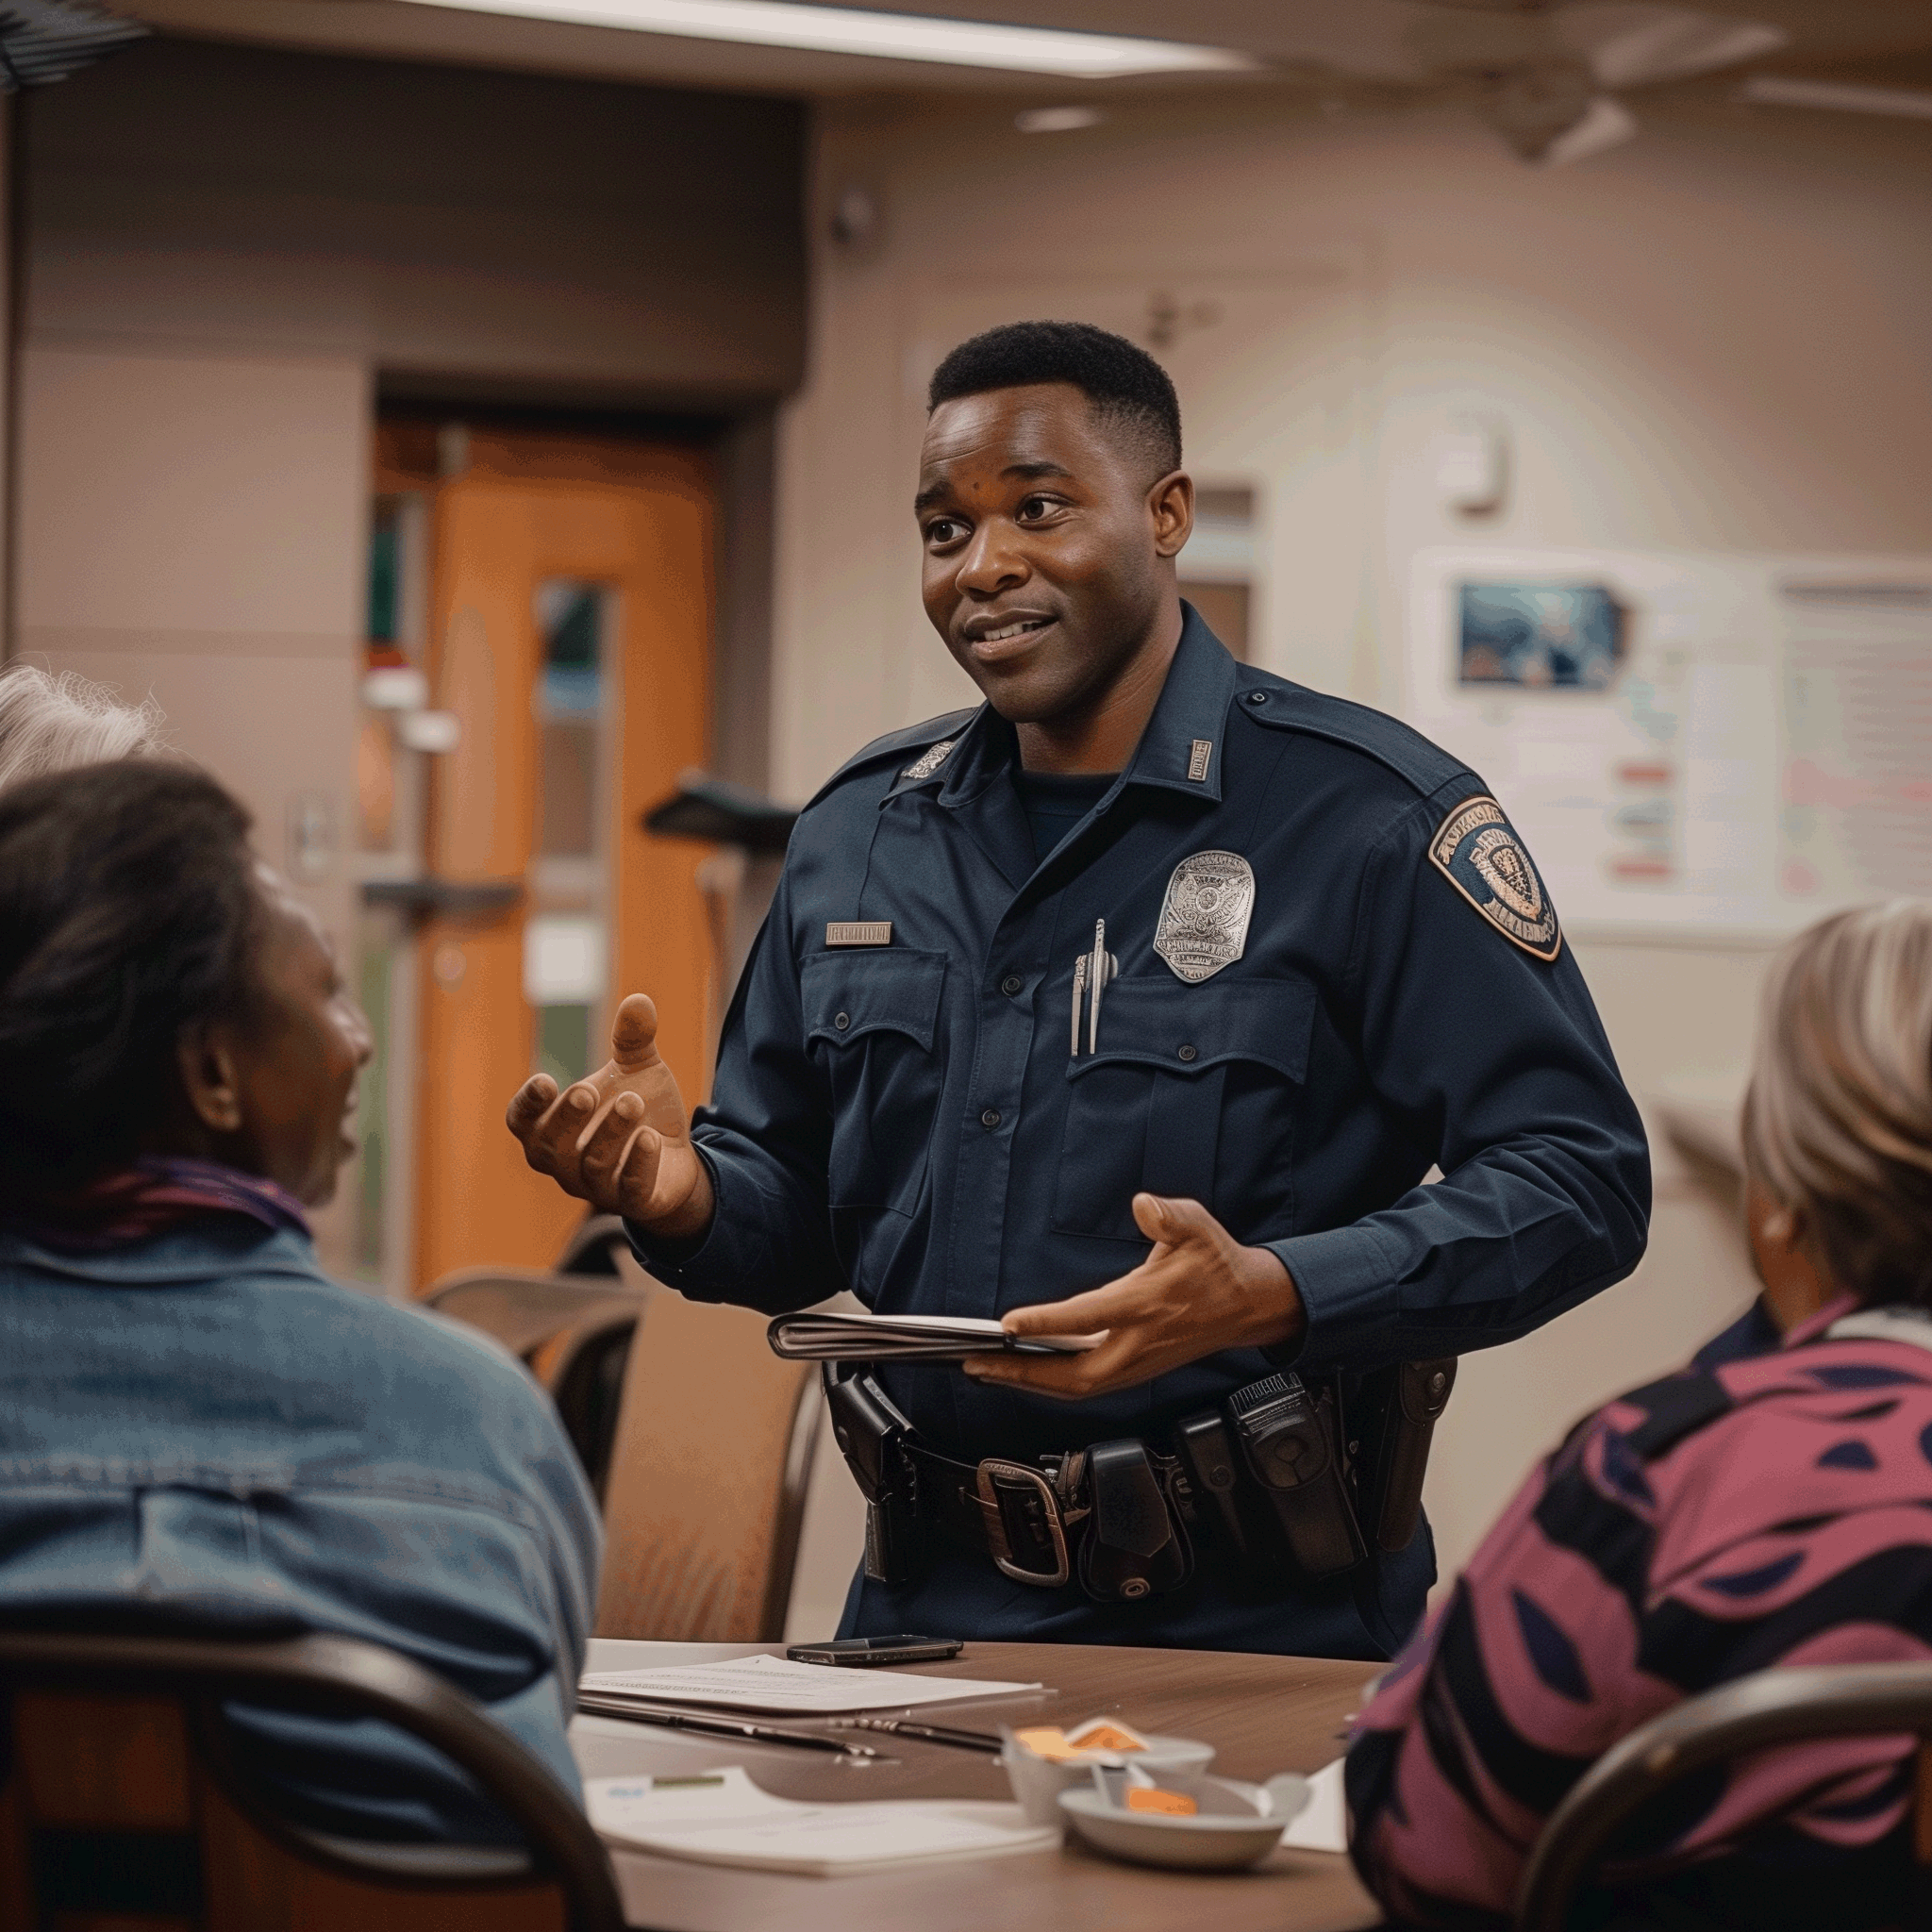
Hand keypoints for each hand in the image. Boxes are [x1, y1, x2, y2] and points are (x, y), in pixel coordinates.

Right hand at [505, 993, 714, 1239]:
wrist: (677, 1157)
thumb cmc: (641, 1111)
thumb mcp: (638, 1071)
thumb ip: (632, 1040)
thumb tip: (640, 1000)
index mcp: (551, 1129)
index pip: (522, 1123)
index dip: (526, 1105)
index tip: (543, 1081)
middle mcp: (565, 1163)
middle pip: (548, 1148)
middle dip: (566, 1119)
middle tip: (587, 1091)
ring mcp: (596, 1187)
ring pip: (591, 1166)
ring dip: (610, 1132)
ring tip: (633, 1102)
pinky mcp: (634, 1202)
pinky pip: (629, 1191)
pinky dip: (637, 1164)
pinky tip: (650, 1138)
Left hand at [962, 1193, 1304, 1400]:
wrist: (1248, 1305)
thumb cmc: (1216, 1263)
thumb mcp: (1197, 1226)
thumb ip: (1169, 1216)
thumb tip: (1144, 1205)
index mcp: (1147, 1304)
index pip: (1088, 1318)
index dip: (1046, 1322)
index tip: (1008, 1324)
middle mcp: (1139, 1343)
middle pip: (1073, 1376)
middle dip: (1022, 1374)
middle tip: (976, 1363)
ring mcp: (1138, 1364)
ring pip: (1077, 1387)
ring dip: (1030, 1383)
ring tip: (987, 1370)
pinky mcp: (1136, 1372)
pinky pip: (1085, 1385)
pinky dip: (1050, 1384)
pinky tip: (1024, 1373)